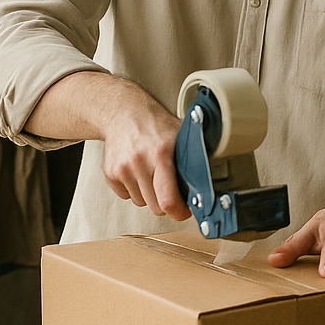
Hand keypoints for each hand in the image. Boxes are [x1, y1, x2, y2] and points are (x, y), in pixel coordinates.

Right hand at [102, 91, 189, 219]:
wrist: (123, 112)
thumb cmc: (156, 124)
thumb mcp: (182, 135)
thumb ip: (195, 157)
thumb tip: (214, 180)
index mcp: (161, 154)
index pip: (168, 200)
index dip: (179, 212)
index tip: (185, 211)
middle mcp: (139, 162)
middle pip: (155, 207)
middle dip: (167, 203)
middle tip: (173, 190)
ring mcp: (122, 169)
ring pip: (142, 202)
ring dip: (150, 195)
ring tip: (154, 174)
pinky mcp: (110, 174)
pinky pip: (126, 196)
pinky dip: (135, 189)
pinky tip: (140, 172)